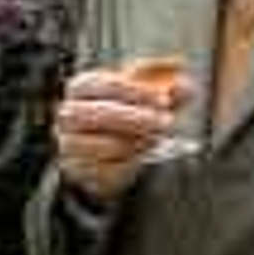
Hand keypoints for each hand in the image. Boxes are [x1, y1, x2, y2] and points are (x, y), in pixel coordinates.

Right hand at [52, 64, 194, 203]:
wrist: (105, 147)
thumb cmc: (127, 111)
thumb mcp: (146, 97)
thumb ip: (167, 90)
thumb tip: (186, 87)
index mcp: (81, 87)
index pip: (103, 84)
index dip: (135, 92)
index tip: (163, 100)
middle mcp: (68, 114)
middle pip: (95, 113)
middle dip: (133, 118)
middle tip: (165, 122)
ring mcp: (69, 144)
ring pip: (96, 145)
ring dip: (131, 142)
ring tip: (155, 139)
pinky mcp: (77, 170)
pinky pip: (100, 170)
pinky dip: (126, 164)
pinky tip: (142, 156)